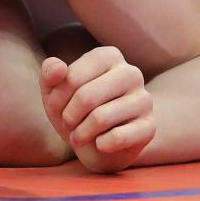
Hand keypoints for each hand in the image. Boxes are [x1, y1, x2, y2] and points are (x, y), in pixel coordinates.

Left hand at [39, 46, 154, 172]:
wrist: (99, 142)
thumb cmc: (74, 108)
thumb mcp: (54, 89)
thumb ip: (50, 73)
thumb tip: (58, 68)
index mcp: (108, 56)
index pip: (72, 76)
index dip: (57, 97)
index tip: (56, 106)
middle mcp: (130, 72)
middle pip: (86, 97)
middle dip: (68, 116)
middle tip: (67, 123)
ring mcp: (144, 99)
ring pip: (100, 118)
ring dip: (81, 133)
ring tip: (78, 136)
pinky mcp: (149, 126)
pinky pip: (119, 137)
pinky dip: (101, 144)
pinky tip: (100, 143)